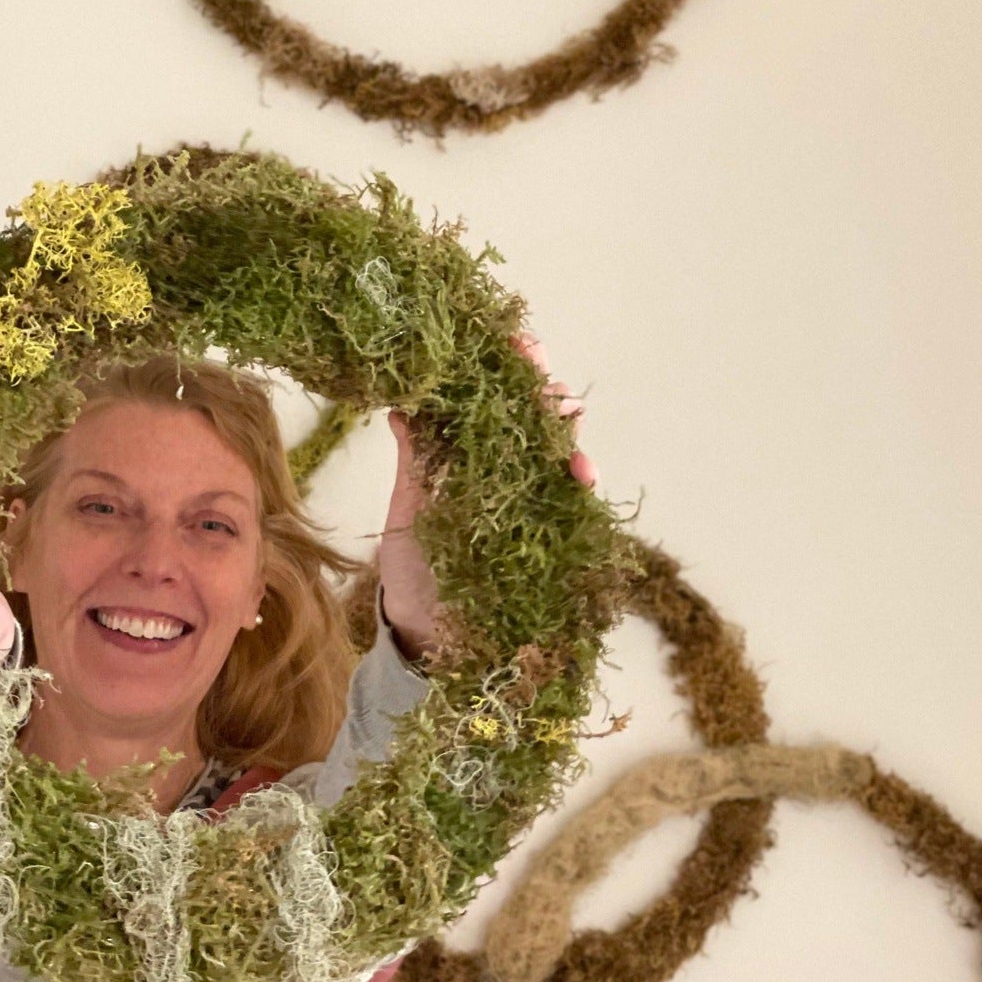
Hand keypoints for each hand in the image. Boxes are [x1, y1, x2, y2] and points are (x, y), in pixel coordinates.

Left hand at [376, 341, 598, 660]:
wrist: (429, 640)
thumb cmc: (411, 577)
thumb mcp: (406, 515)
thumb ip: (415, 465)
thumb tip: (401, 404)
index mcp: (462, 458)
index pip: (486, 402)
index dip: (499, 369)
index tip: (506, 342)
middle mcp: (499, 473)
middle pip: (528, 417)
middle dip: (538, 387)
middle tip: (538, 367)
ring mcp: (528, 501)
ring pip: (555, 450)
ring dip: (564, 428)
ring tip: (565, 411)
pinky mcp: (548, 532)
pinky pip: (571, 499)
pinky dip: (581, 480)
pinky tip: (581, 472)